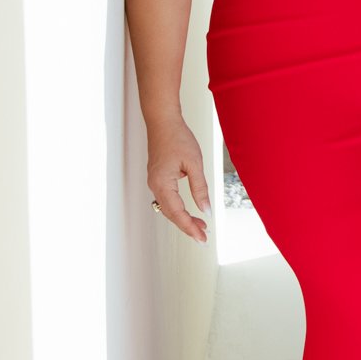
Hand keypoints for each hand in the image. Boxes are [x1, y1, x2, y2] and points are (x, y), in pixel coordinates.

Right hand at [146, 110, 211, 242]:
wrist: (163, 121)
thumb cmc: (178, 138)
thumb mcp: (195, 163)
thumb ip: (200, 189)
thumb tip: (206, 211)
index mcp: (163, 183)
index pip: (177, 213)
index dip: (190, 228)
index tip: (202, 238)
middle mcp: (155, 185)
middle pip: (171, 214)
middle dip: (187, 226)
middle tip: (204, 237)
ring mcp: (154, 182)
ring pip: (168, 208)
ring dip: (183, 218)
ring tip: (201, 225)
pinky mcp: (157, 178)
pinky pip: (166, 199)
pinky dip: (178, 208)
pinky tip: (189, 210)